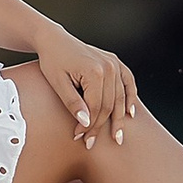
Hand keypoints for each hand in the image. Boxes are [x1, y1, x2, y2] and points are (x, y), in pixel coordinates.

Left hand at [31, 23, 139, 150]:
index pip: (96, 107)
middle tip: (91, 143)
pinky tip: (130, 113)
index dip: (89, 126)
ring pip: (120, 97)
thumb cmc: (52, 61)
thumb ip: (72, 103)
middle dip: (101, 126)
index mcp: (94, 71)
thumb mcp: (58, 83)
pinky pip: (128, 82)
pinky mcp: (115, 62)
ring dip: (118, 119)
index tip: (80, 138)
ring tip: (116, 138)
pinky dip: (130, 98)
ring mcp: (114, 63)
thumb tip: (86, 123)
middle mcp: (109, 66)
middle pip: (109, 105)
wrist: (54, 39)